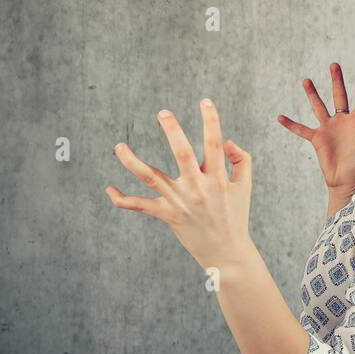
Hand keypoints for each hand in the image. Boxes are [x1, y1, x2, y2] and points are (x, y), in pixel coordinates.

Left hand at [105, 100, 254, 272]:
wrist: (226, 253)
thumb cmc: (236, 215)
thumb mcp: (245, 186)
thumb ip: (241, 159)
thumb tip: (226, 141)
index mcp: (218, 178)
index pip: (214, 142)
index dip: (211, 119)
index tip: (205, 101)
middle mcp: (197, 188)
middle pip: (181, 153)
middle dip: (172, 130)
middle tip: (163, 112)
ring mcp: (179, 201)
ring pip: (150, 177)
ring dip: (131, 161)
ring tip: (118, 146)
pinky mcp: (166, 215)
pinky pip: (139, 206)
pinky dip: (122, 199)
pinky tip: (109, 189)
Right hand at [278, 63, 354, 202]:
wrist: (345, 182)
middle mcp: (343, 121)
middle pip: (339, 96)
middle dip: (336, 81)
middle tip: (334, 64)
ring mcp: (329, 128)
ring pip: (319, 107)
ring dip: (313, 94)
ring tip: (306, 80)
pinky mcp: (317, 138)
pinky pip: (301, 129)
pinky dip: (291, 124)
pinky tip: (281, 117)